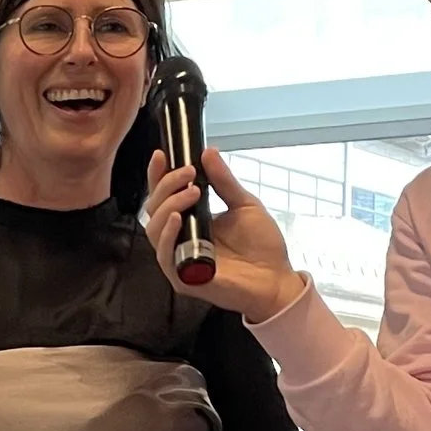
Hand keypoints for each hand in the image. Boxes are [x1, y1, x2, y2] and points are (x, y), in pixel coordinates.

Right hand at [144, 152, 307, 323]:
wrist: (277, 279)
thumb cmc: (262, 246)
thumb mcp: (244, 205)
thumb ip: (224, 181)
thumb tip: (208, 151)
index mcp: (191, 220)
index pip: (164, 196)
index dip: (158, 176)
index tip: (162, 154)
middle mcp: (179, 238)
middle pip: (154, 209)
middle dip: (166, 185)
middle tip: (189, 172)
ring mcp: (178, 259)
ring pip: (153, 229)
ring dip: (168, 205)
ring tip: (191, 191)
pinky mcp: (182, 278)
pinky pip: (163, 255)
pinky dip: (167, 234)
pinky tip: (178, 218)